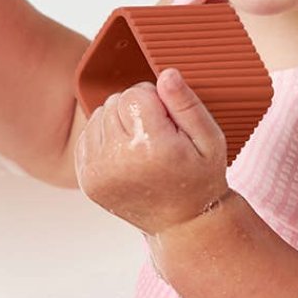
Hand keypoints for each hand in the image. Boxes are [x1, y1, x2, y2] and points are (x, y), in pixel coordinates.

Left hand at [74, 68, 228, 235]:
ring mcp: (98, 173)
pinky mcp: (86, 180)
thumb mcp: (210, 139)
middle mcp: (118, 161)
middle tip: (157, 135)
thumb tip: (165, 74)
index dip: (154, 99)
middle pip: (115, 102)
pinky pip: (88, 136)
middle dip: (136, 109)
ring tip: (142, 145)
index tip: (168, 120)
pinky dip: (105, 138)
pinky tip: (127, 153)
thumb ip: (186, 104)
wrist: (182, 224)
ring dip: (119, 122)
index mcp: (151, 147)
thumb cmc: (200, 178)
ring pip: (99, 115)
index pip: (135, 93)